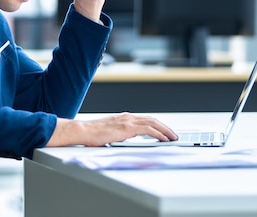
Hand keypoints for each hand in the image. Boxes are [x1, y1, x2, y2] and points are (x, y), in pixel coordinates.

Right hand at [46, 112, 177, 146]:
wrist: (83, 131)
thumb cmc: (92, 134)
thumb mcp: (109, 133)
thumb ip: (119, 134)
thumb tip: (125, 138)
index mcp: (123, 118)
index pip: (145, 120)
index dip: (157, 125)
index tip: (164, 131)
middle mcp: (127, 117)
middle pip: (152, 120)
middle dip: (165, 127)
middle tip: (173, 135)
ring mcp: (128, 121)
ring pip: (153, 123)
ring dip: (165, 130)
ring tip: (173, 137)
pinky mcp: (127, 127)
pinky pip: (148, 129)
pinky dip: (158, 133)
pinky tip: (163, 139)